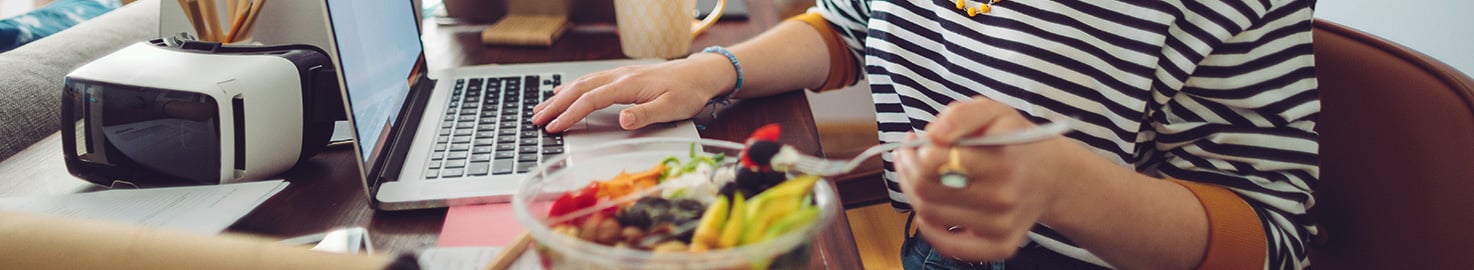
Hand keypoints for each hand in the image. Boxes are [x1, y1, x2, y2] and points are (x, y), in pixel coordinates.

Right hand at [531, 54, 734, 132]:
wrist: (700, 75)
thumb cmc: (688, 92)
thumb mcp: (671, 108)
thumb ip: (645, 114)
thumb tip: (622, 119)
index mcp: (628, 85)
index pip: (590, 100)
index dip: (569, 114)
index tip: (554, 127)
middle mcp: (619, 77)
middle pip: (579, 89)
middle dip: (556, 105)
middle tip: (536, 120)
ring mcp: (619, 75)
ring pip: (582, 83)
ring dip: (559, 96)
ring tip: (541, 108)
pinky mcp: (622, 77)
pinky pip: (590, 80)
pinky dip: (572, 87)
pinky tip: (562, 91)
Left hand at [893, 97, 1080, 260]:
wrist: (1051, 175)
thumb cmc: (1014, 141)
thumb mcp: (993, 111)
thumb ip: (960, 115)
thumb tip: (933, 135)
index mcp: (1000, 162)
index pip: (933, 162)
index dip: (915, 150)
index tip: (916, 140)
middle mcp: (1002, 198)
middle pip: (926, 189)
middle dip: (908, 169)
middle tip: (910, 155)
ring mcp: (1001, 227)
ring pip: (929, 214)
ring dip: (913, 192)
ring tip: (919, 174)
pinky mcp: (1000, 247)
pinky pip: (948, 247)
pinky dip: (929, 228)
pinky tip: (929, 207)